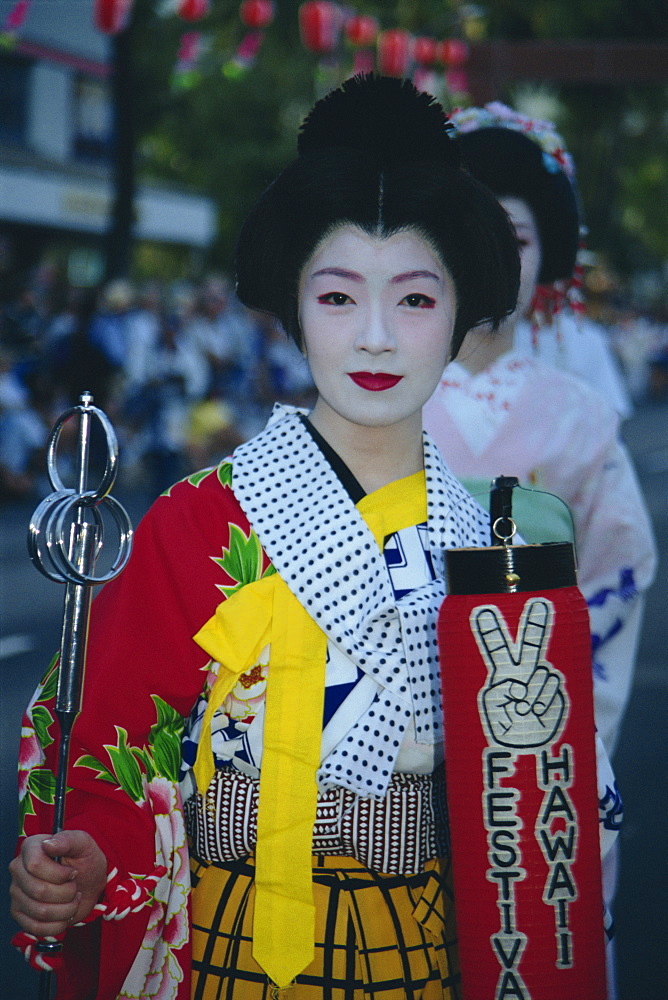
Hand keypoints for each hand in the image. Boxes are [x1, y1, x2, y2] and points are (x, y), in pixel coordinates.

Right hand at [9, 831, 106, 936]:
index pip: (35, 865)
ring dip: (66, 909)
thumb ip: (68, 840)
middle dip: (67, 892)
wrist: (88, 882)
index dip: (59, 874)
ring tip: (73, 899)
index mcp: (30, 847)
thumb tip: (48, 844)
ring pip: (40, 911)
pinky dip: (58, 924)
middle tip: (75, 886)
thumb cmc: (84, 859)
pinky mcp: (20, 914)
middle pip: (39, 891)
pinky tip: (66, 914)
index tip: (73, 872)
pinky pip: (36, 928)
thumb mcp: (83, 844)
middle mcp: (18, 870)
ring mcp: (17, 893)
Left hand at [474, 598, 565, 747]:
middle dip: (536, 622)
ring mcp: (543, 682)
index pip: (496, 645)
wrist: (524, 752)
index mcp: (503, 671)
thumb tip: (518, 687)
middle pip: (532, 642)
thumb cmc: (500, 727)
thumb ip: (499, 694)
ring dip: (535, 692)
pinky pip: (557, 687)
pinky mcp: (561, 695)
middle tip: (540, 604)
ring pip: (545, 672)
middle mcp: (525, 671)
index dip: (490, 628)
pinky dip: (547, 701)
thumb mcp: (490, 708)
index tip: (483, 609)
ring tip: (524, 710)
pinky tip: (538, 713)